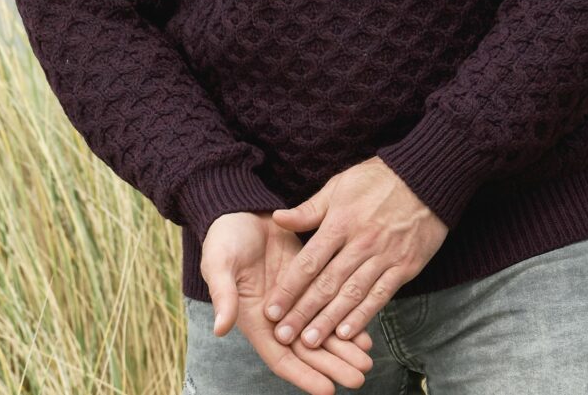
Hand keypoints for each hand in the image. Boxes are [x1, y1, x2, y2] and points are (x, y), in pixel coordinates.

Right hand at [201, 210, 373, 394]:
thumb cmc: (224, 238)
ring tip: (367, 360)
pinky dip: (346, 320)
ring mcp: (295, 301)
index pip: (281, 357)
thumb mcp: (220, 264)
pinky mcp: (309, 281)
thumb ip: (223, 295)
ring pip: (322, 331)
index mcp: (255, 320)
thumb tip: (221, 328)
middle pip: (308, 351)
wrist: (241, 211)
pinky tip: (365, 331)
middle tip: (360, 377)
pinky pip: (329, 306)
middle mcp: (278, 318)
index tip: (327, 390)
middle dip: (333, 366)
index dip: (304, 375)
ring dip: (344, 348)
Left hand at [263, 157, 448, 347]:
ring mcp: (384, 256)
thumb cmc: (377, 180)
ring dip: (329, 321)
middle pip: (327, 284)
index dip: (289, 288)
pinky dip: (363, 316)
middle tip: (283, 336)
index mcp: (341, 221)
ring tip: (309, 343)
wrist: (426, 179)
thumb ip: (309, 209)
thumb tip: (277, 219)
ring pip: (352, 295)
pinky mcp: (404, 267)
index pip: (309, 261)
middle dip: (303, 313)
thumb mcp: (339, 185)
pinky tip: (347, 334)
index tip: (271, 310)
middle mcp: (361, 242)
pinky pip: (380, 296)